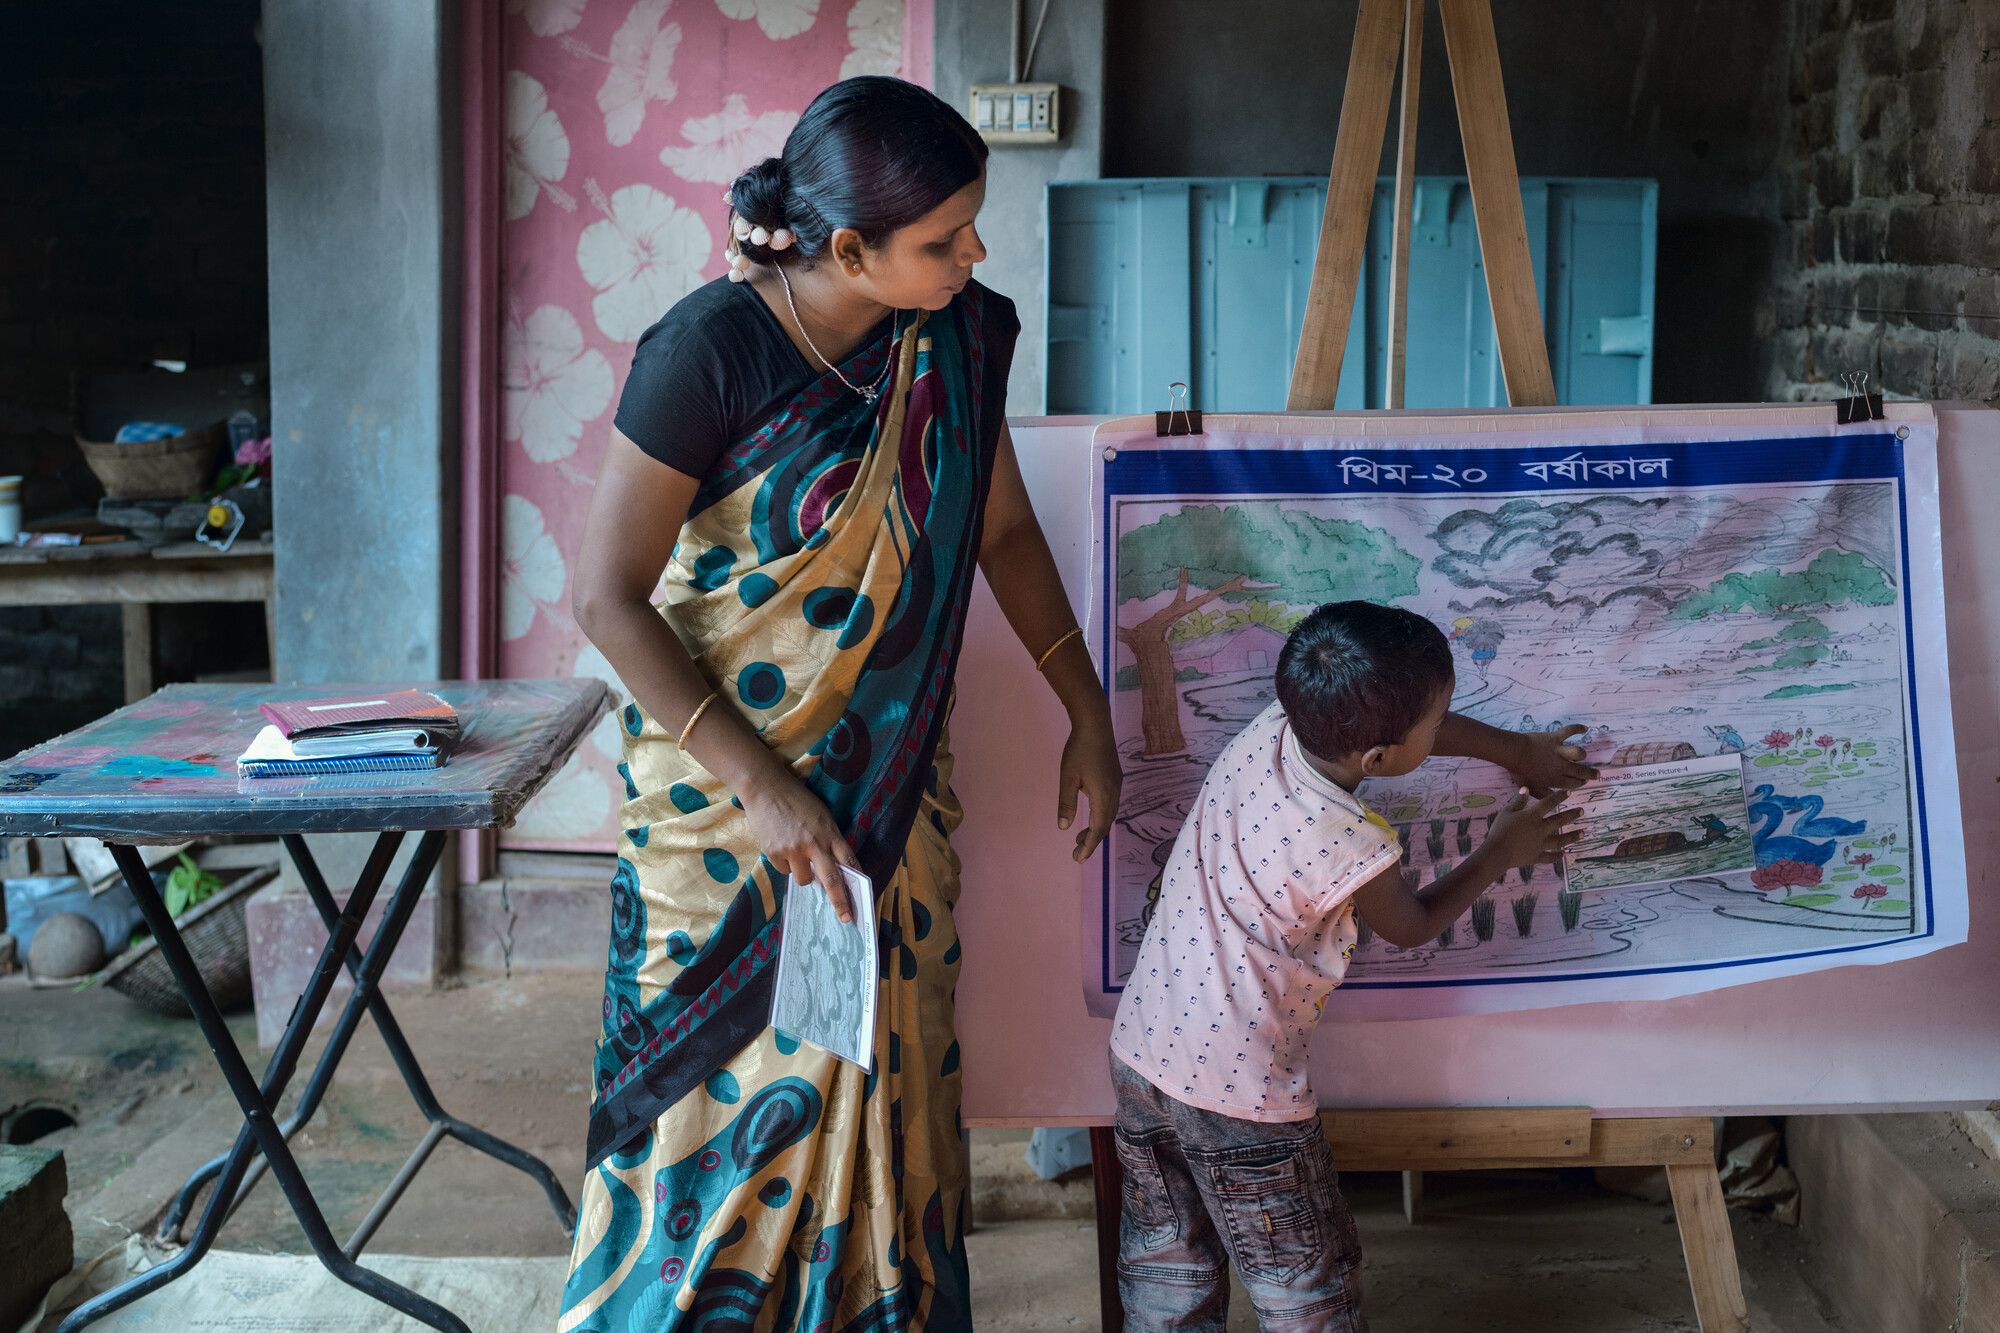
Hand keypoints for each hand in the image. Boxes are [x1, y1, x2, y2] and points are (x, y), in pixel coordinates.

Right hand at [742, 767, 861, 921]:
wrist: (766, 787)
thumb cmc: (796, 800)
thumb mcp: (820, 816)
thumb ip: (827, 840)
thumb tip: (831, 869)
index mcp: (829, 832)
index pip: (849, 860)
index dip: (857, 881)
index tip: (864, 899)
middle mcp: (814, 843)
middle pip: (832, 880)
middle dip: (840, 902)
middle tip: (846, 918)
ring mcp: (794, 850)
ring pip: (804, 880)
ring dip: (802, 873)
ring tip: (794, 851)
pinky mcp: (774, 853)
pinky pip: (783, 871)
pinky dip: (783, 863)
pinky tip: (779, 844)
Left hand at [1058, 714, 1122, 862]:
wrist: (1096, 724)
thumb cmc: (1078, 749)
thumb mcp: (1067, 778)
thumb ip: (1066, 803)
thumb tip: (1064, 827)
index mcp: (1103, 796)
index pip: (1098, 829)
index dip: (1089, 846)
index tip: (1078, 858)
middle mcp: (1114, 793)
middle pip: (1105, 825)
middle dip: (1092, 841)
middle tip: (1077, 853)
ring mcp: (1117, 785)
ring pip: (1109, 815)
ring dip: (1097, 828)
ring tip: (1081, 838)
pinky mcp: (1115, 778)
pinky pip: (1111, 805)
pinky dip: (1101, 816)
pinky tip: (1091, 814)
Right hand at [1480, 789, 1582, 870]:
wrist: (1497, 852)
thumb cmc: (1499, 830)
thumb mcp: (1506, 812)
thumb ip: (1517, 801)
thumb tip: (1526, 789)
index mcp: (1532, 816)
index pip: (1548, 803)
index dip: (1559, 797)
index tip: (1569, 793)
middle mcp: (1540, 829)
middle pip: (1559, 820)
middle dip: (1572, 815)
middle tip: (1582, 811)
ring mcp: (1540, 844)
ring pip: (1560, 840)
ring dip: (1572, 836)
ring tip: (1583, 833)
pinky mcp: (1536, 856)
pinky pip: (1549, 857)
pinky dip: (1556, 856)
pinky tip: (1563, 854)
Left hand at [1507, 724, 1598, 795]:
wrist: (1513, 753)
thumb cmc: (1519, 771)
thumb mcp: (1531, 789)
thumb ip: (1544, 795)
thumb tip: (1554, 801)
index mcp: (1555, 779)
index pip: (1574, 784)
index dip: (1580, 783)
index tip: (1583, 782)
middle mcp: (1560, 766)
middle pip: (1581, 771)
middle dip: (1590, 774)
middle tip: (1596, 774)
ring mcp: (1558, 751)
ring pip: (1579, 753)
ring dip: (1581, 755)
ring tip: (1582, 756)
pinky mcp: (1554, 738)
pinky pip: (1569, 731)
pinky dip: (1577, 728)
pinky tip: (1585, 728)